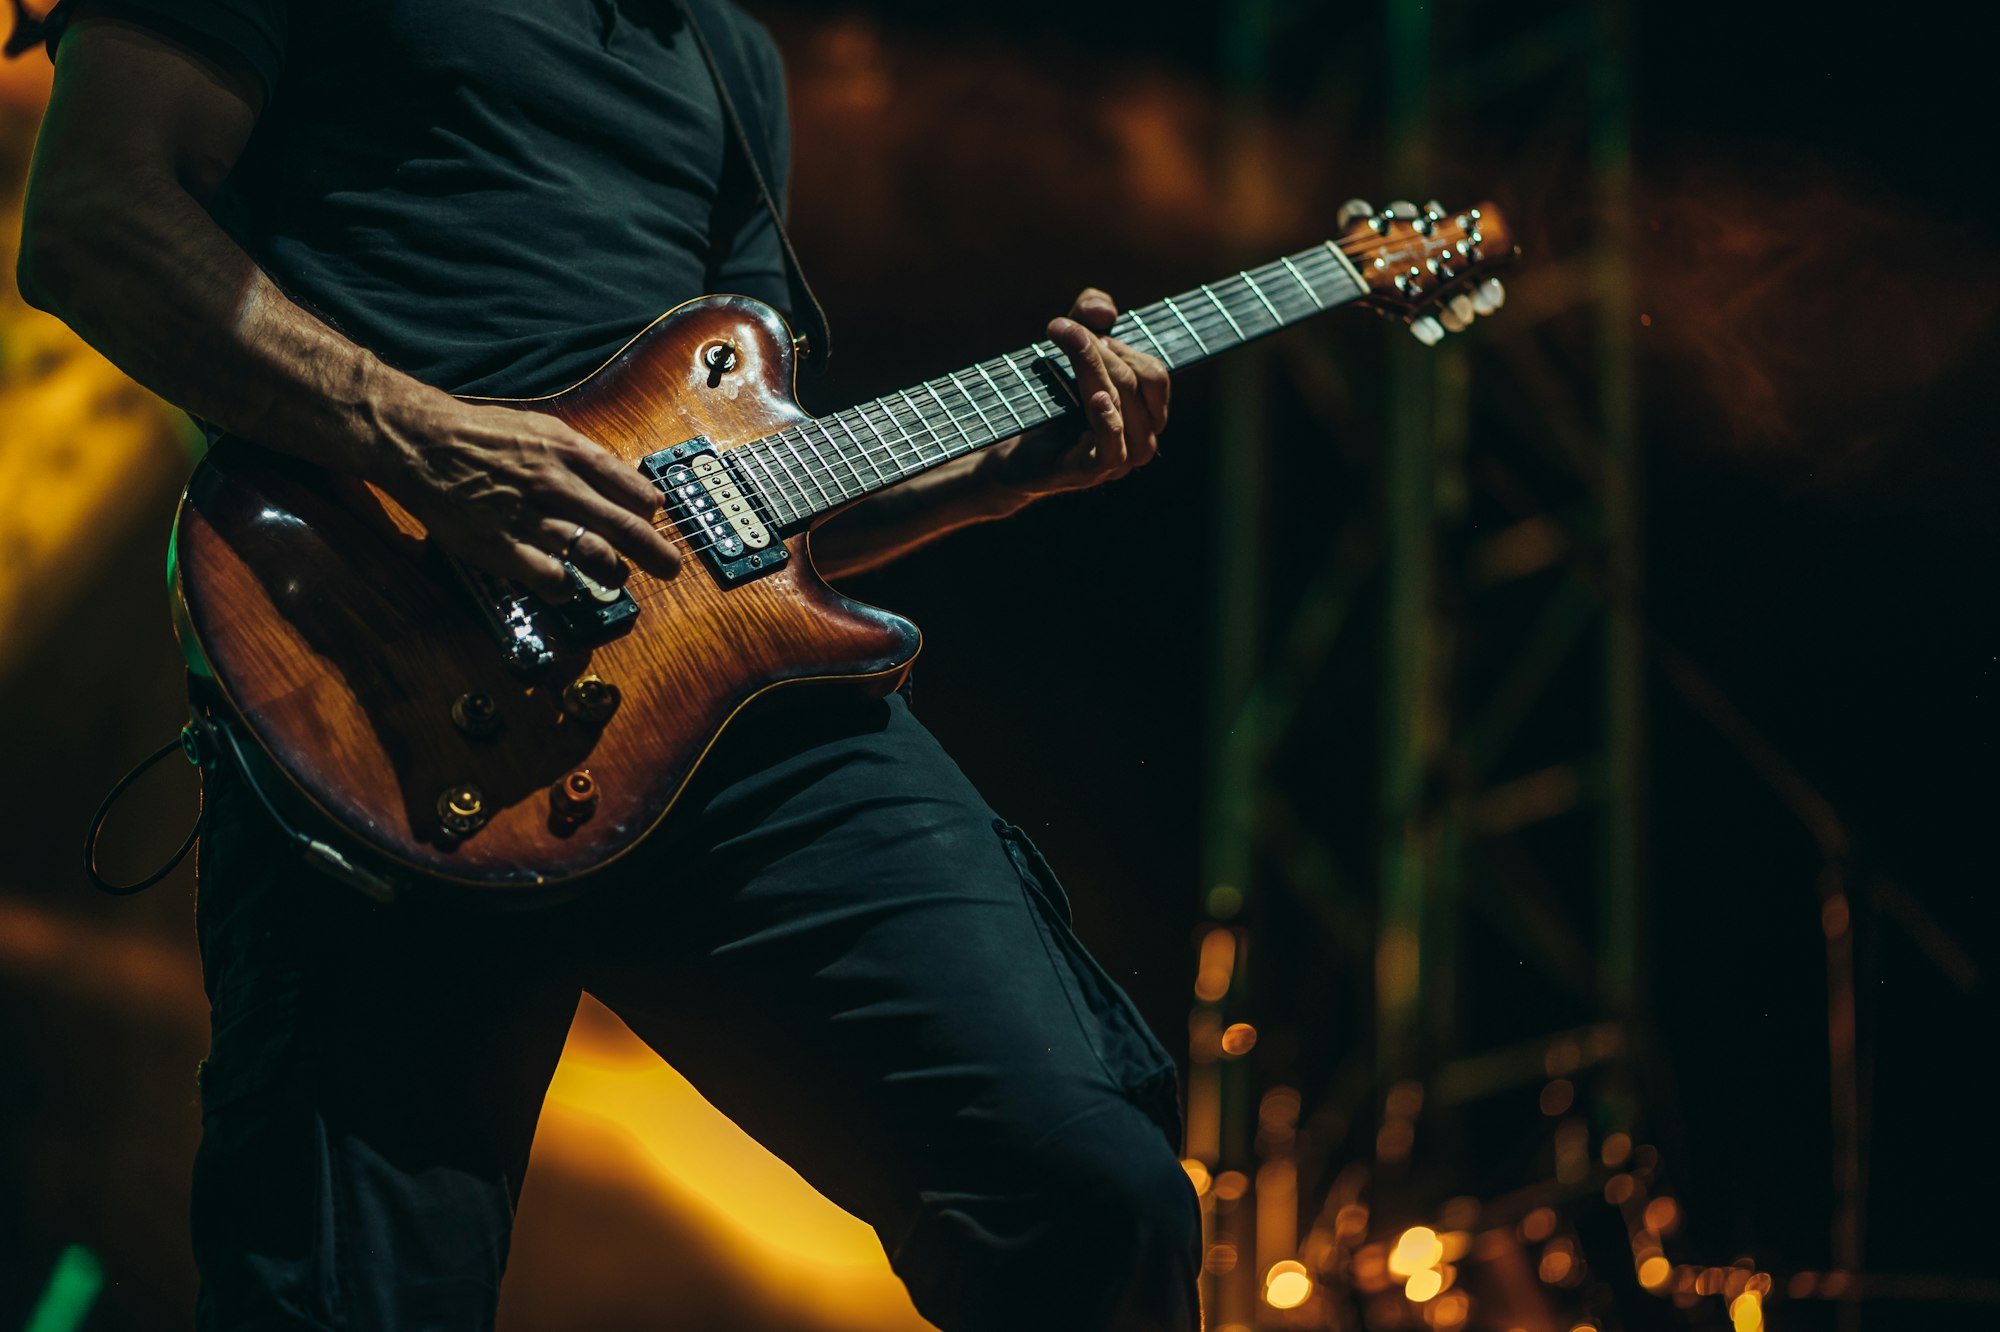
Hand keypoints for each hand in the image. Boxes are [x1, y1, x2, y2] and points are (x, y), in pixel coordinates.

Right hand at [370, 384, 680, 601]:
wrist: (423, 442)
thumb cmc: (486, 437)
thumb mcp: (544, 430)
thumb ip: (588, 459)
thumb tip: (634, 489)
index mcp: (569, 453)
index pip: (631, 488)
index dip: (649, 511)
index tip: (655, 522)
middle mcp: (556, 484)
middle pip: (623, 526)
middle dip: (655, 552)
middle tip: (671, 566)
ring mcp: (529, 517)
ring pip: (593, 555)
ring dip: (614, 572)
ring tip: (616, 576)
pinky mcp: (501, 546)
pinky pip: (550, 577)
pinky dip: (568, 586)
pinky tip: (569, 585)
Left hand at [986, 288, 1169, 499]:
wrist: (1012, 451)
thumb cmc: (1048, 399)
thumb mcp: (1071, 344)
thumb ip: (1090, 313)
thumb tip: (1104, 312)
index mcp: (1147, 415)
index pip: (1155, 375)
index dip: (1125, 347)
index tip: (1089, 331)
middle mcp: (1142, 440)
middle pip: (1135, 381)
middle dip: (1099, 348)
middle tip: (1061, 328)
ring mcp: (1120, 460)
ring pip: (1119, 401)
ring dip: (1090, 364)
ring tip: (1061, 337)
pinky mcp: (1091, 472)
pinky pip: (1112, 446)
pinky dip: (1107, 419)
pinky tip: (1095, 398)